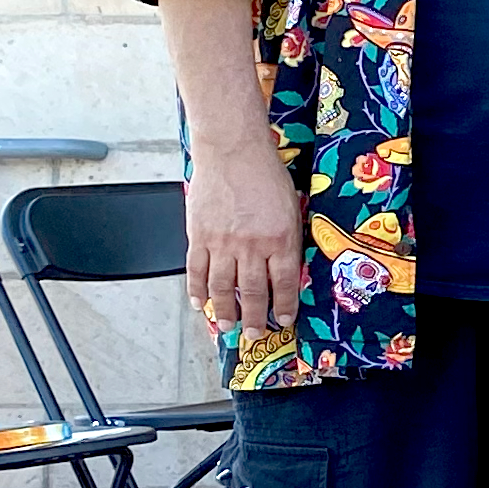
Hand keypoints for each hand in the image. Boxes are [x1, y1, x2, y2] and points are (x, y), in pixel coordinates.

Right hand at [183, 139, 305, 334]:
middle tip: (253, 335)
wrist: (233, 152)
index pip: (285, 283)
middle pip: (253, 291)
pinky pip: (196, 271)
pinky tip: (200, 304)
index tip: (284, 321)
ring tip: (229, 326)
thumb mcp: (292, 209)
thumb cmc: (265, 176)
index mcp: (281, 239)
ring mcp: (222, 242)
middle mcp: (252, 245)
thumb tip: (288, 270)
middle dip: (255, 318)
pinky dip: (197, 290)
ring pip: (222, 287)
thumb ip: (288, 240)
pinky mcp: (198, 235)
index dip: (285, 306)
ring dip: (225, 311)